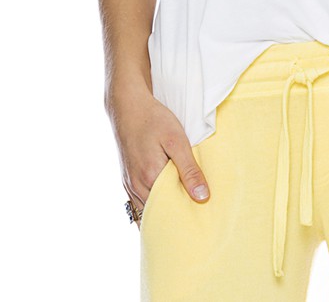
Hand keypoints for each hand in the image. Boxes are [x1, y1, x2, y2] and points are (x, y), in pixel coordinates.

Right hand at [106, 80, 210, 226]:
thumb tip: (202, 197)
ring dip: (161, 213)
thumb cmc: (153, 120)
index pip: (168, 213)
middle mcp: (136, 187)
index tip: (198, 224)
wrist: (127, 106)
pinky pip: (138, 202)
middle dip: (172, 220)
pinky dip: (151, 206)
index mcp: (149, 179)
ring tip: (181, 214)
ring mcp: (129, 184)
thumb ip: (189, 170)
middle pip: (156, 215)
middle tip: (192, 223)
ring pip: (146, 210)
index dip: (182, 219)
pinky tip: (164, 203)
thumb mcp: (177, 141)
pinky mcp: (126, 179)